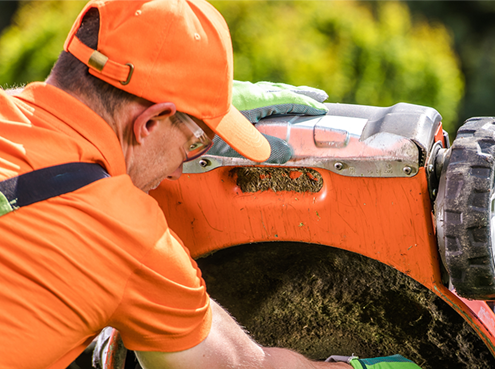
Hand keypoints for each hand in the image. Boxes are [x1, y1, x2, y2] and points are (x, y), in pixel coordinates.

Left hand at [208, 81, 328, 163]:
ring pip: (264, 90)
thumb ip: (266, 148)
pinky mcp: (220, 94)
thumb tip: (287, 152)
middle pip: (279, 91)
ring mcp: (232, 91)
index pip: (288, 100)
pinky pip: (250, 92)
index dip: (307, 104)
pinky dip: (262, 95)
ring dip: (280, 94)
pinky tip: (256, 102)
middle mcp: (245, 92)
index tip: (321, 106)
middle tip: (316, 96)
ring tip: (290, 98)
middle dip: (299, 94)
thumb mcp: (240, 143)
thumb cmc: (203, 127)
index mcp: (254, 101)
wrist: (173, 113)